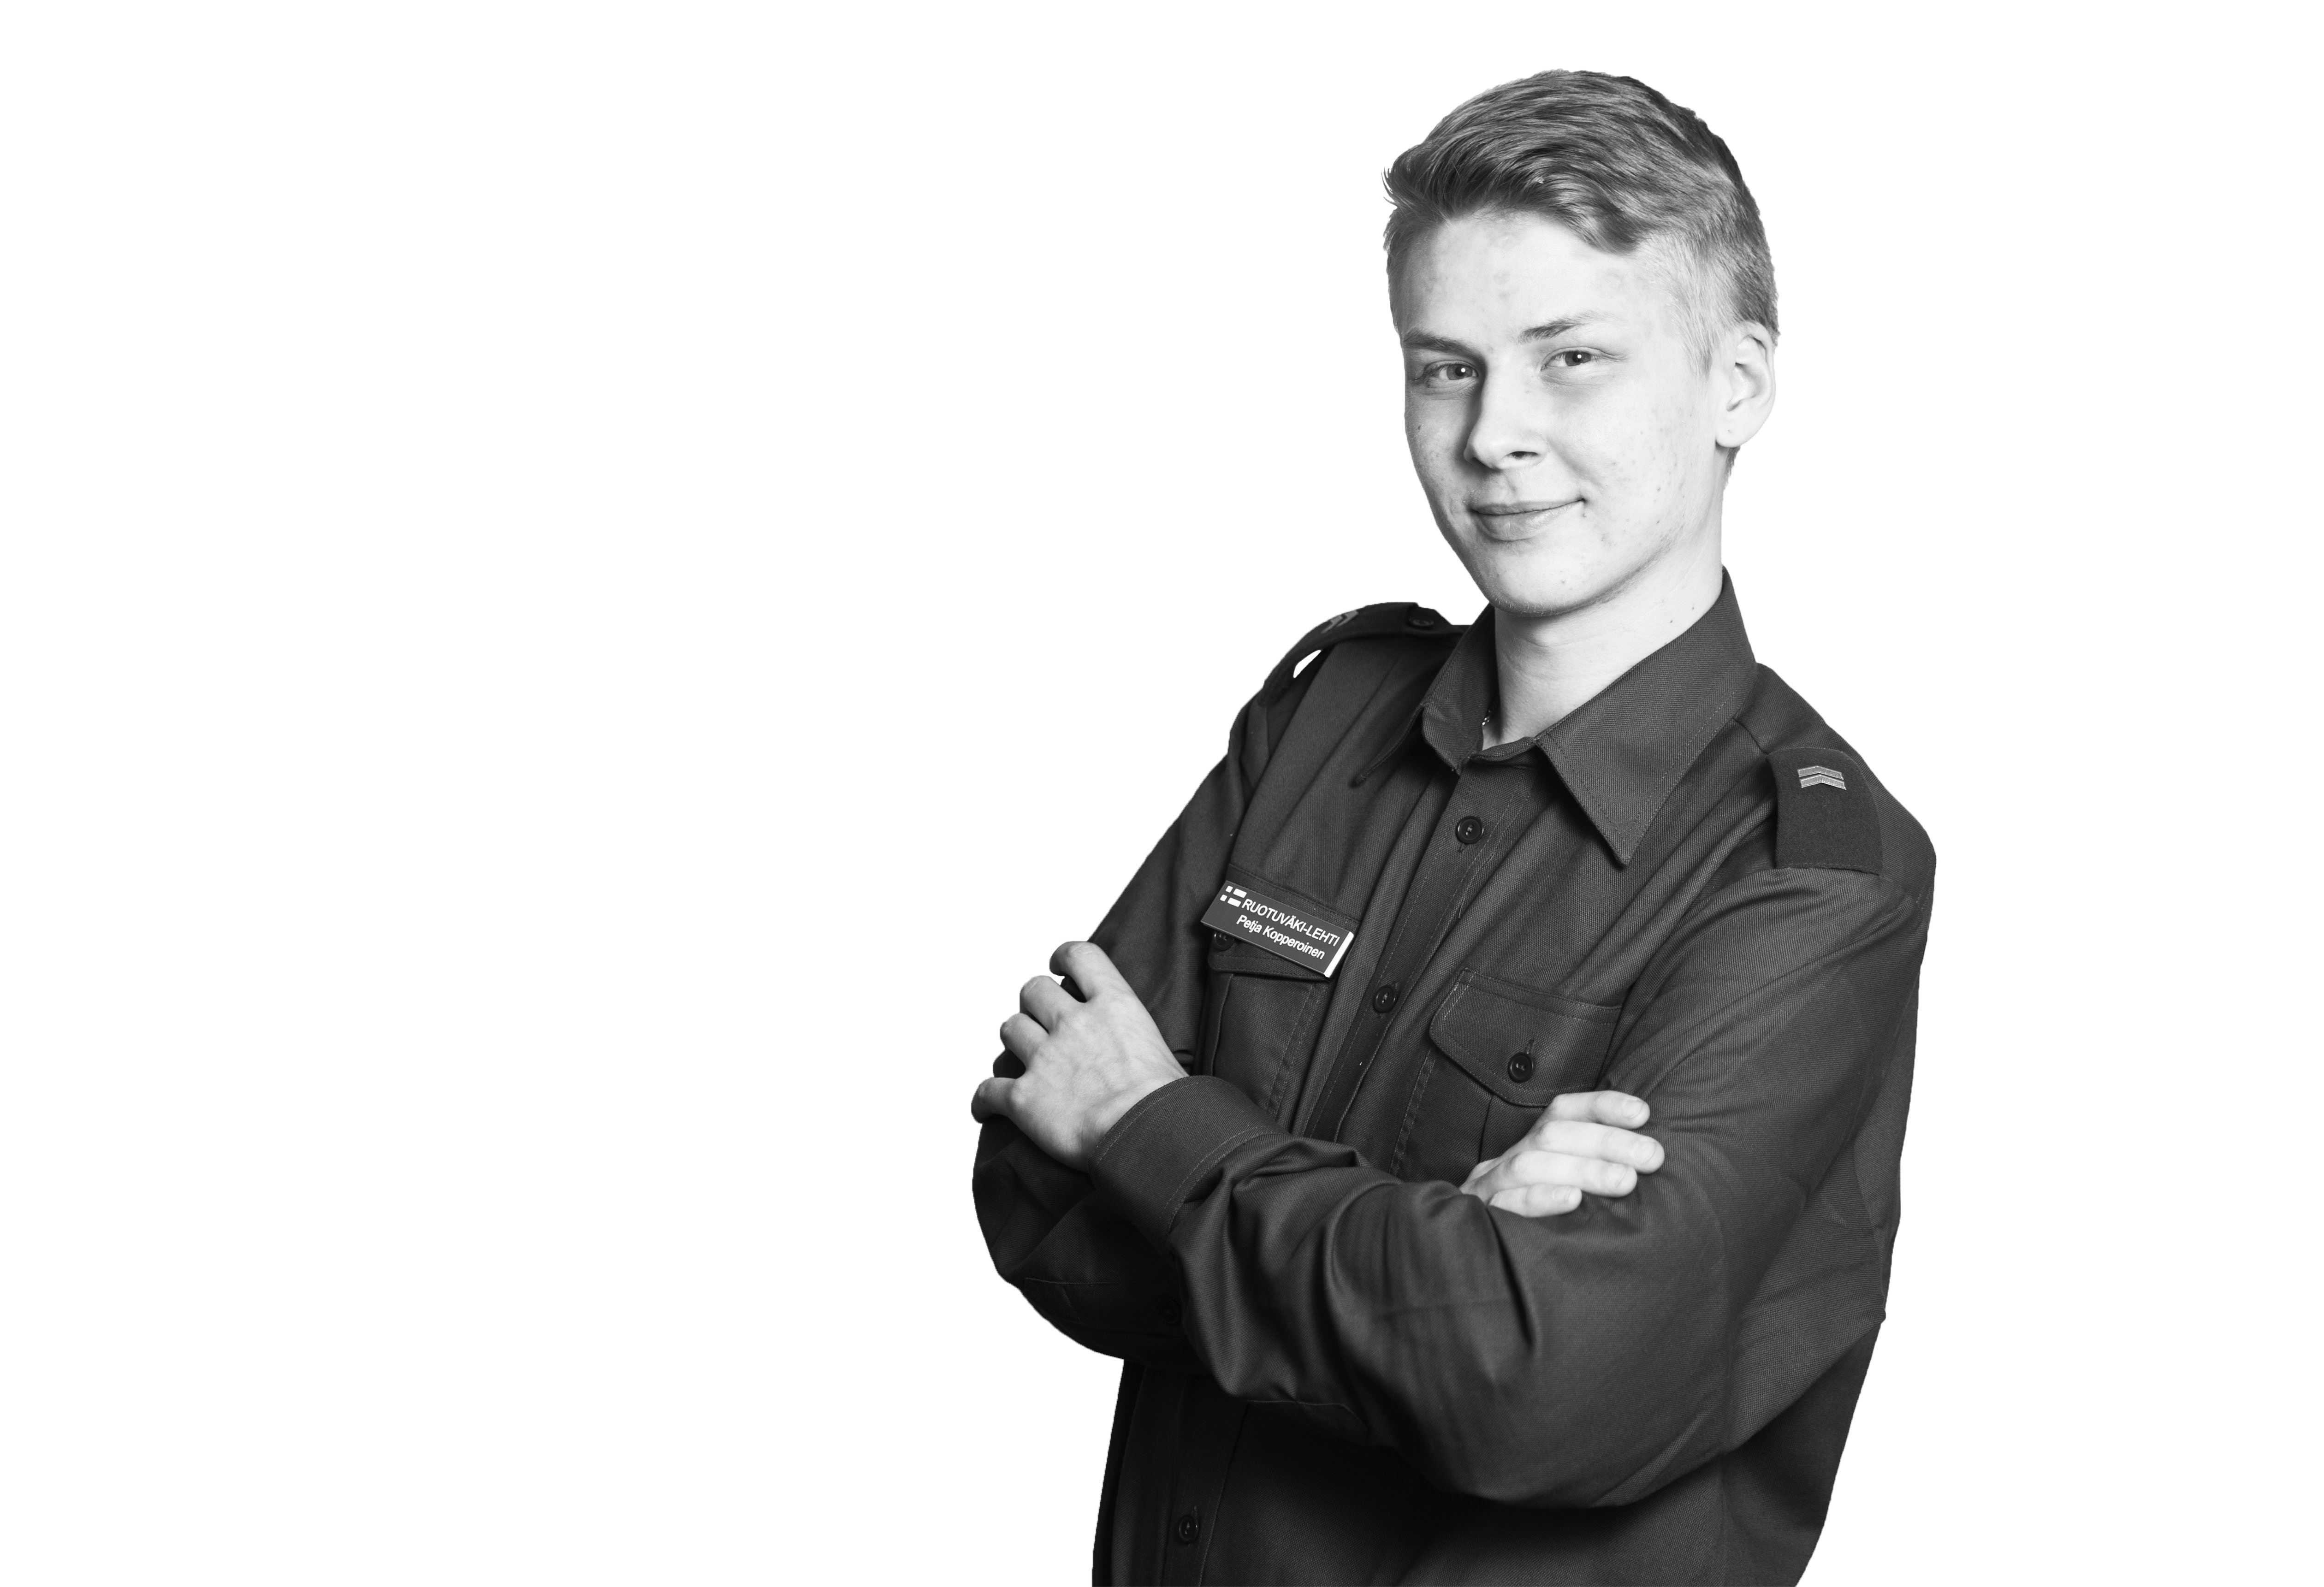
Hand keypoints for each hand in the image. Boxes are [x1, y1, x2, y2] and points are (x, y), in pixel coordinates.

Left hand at [970, 942, 1186, 1170]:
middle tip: (1043, 1021)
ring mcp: (1045, 1058)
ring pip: (1010, 1028)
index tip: (1058, 966)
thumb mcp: (1161, 1048)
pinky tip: (986, 1108)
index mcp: (1113, 1005)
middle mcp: (1073, 1023)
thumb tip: (1145, 1056)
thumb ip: (1138, 1037)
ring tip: (1022, 1056)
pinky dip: (983, 1100)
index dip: (1064, 957)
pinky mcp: (1023, 1098)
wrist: (1147, 1134)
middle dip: (1035, 1004)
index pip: (1080, 957)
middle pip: (1034, 991)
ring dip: (1015, 1040)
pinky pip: (988, 1091)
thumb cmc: (1165, 1101)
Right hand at [1459, 1091, 1664, 1216]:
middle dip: (1606, 1142)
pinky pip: (1505, 1203)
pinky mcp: (1479, 1215)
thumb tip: (1651, 1156)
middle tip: (1651, 1156)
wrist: (1466, 1261)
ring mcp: (1490, 1186)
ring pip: (1531, 1164)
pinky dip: (1539, 1198)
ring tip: (1625, 1180)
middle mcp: (1511, 1158)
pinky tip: (1572, 1199)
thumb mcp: (1567, 1187)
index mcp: (1533, 1146)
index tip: (1642, 1115)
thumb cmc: (1542, 1221)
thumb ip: (1597, 1170)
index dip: (1602, 1106)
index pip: (1564, 1111)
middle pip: (1553, 1135)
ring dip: (1583, 1169)